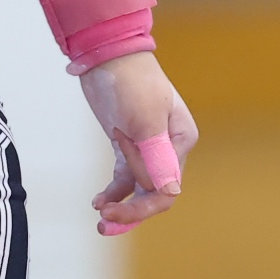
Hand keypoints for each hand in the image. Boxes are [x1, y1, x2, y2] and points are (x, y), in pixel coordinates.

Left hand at [78, 51, 198, 235]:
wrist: (107, 55)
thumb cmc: (130, 81)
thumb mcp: (144, 119)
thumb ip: (156, 156)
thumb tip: (169, 193)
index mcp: (180, 141)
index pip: (167, 189)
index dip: (142, 207)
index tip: (113, 211)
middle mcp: (169, 147)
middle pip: (154, 193)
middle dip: (132, 212)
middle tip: (104, 223)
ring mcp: (147, 146)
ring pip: (139, 189)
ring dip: (122, 206)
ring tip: (101, 218)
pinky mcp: (129, 144)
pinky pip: (125, 177)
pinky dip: (114, 191)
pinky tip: (98, 200)